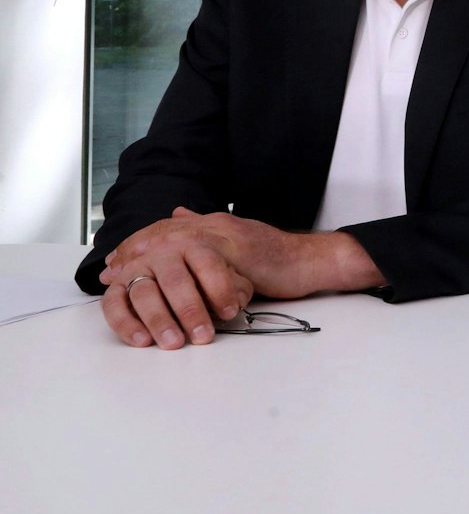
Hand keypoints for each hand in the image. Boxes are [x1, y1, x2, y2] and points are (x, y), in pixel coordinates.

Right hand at [97, 225, 252, 349]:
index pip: (207, 263)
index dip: (220, 288)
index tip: (230, 312)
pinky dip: (126, 324)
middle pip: (174, 280)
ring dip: (159, 320)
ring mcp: (137, 270)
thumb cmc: (205, 277)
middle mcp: (162, 254)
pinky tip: (143, 340)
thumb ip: (237, 284)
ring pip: (144, 293)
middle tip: (202, 335)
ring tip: (174, 342)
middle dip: (190, 310)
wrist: (175, 267)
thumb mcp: (229, 274)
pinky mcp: (117, 288)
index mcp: (192, 246)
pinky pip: (114, 305)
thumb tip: (239, 298)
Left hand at [98, 208, 383, 348]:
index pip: (162, 230)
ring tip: (134, 292)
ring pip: (174, 250)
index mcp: (211, 224)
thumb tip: (177, 216)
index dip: (134, 247)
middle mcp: (213, 224)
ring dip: (153, 274)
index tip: (113, 266)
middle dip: (132, 257)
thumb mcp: (237, 243)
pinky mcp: (236, 250)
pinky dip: (182, 284)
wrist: (312, 261)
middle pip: (159, 235)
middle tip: (111, 278)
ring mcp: (225, 235)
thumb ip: (207, 234)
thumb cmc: (276, 260)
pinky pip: (200, 266)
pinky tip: (164, 297)